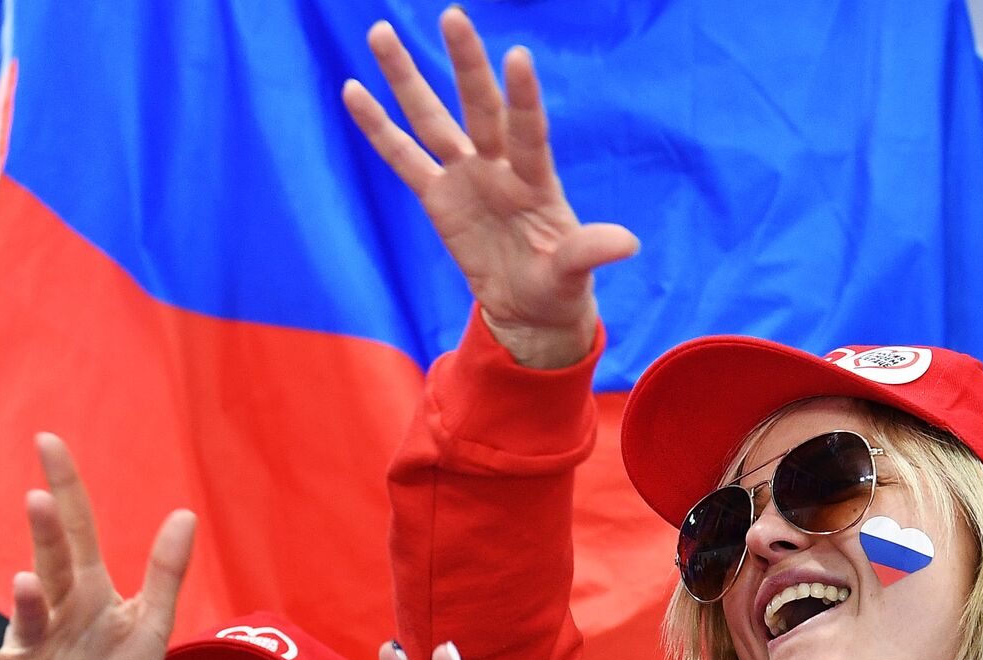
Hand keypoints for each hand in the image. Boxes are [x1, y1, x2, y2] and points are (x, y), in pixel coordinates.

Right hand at [0, 433, 196, 659]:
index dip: (65, 486)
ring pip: (28, 613)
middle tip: (39, 496)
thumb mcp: (152, 623)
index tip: (48, 440)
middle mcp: (55, 604)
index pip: (78, 526)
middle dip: (45, 532)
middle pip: (52, 561)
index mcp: (89, 586)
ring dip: (25, 599)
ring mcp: (31, 640)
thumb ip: (166, 572)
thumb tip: (186, 513)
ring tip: (26, 580)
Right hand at [343, 7, 639, 368]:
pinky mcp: (438, 196)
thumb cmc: (557, 286)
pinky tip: (353, 91)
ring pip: (431, 119)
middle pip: (479, 108)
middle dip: (467, 64)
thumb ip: (588, 252)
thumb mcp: (573, 274)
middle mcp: (499, 166)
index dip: (524, 98)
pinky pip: (403, 157)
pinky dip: (378, 128)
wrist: (528, 307)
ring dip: (406, 78)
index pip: (530, 132)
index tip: (518, 56)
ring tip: (379, 32)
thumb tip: (628, 244)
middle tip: (453, 15)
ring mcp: (466, 176)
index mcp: (536, 181)